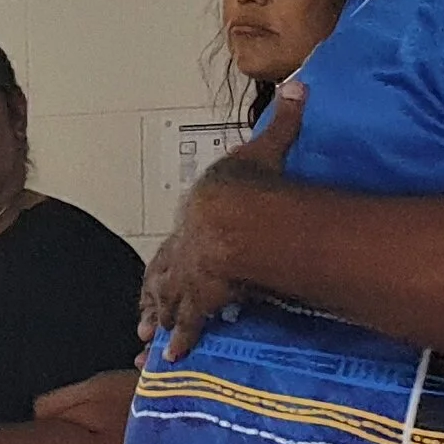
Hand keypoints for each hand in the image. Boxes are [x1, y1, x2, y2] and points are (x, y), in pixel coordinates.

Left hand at [142, 80, 306, 358]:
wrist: (239, 216)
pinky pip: (190, 323)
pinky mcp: (201, 295)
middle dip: (156, 295)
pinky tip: (174, 358)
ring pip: (169, 300)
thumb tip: (299, 85)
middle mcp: (186, 246)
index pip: (179, 241)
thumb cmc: (248, 184)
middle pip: (165, 274)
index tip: (164, 269)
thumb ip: (284, 120)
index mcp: (197, 215)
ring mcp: (190, 272)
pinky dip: (182, 339)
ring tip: (148, 340)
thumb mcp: (266, 148)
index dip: (170, 258)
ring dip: (160, 318)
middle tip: (143, 316)